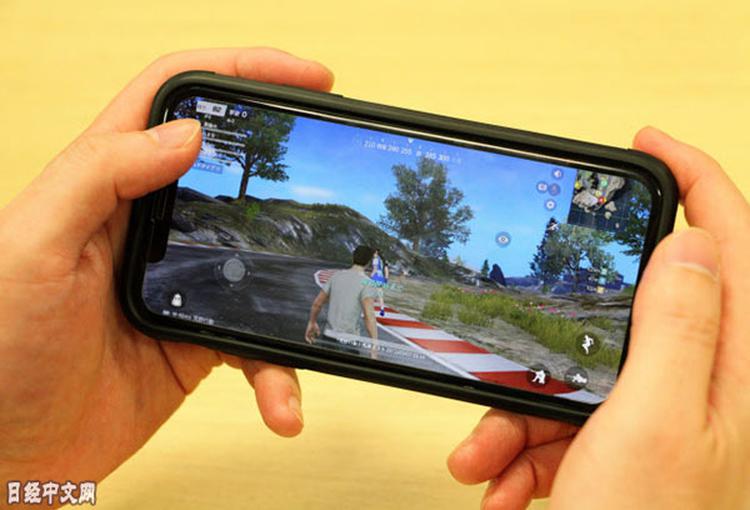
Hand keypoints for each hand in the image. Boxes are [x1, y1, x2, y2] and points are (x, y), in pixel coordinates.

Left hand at [0, 48, 332, 494]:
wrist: (10, 453)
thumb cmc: (0, 349)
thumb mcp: (30, 246)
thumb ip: (98, 176)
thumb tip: (184, 133)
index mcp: (103, 182)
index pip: (174, 97)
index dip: (241, 69)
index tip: (307, 77)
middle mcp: (147, 222)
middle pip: (232, 164)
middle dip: (290, 158)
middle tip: (336, 154)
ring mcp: (181, 279)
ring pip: (260, 258)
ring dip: (298, 288)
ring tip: (328, 308)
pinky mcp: (200, 334)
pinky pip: (258, 341)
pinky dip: (277, 373)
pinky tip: (281, 401)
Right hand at [447, 127, 749, 508]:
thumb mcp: (655, 425)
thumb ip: (680, 328)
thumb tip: (688, 244)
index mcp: (732, 369)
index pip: (731, 240)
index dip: (693, 179)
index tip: (644, 144)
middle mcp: (700, 386)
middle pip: (628, 308)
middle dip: (552, 329)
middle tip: (514, 334)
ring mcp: (655, 418)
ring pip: (576, 370)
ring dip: (519, 407)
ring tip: (489, 454)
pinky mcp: (616, 446)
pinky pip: (559, 419)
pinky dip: (520, 447)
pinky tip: (502, 482)